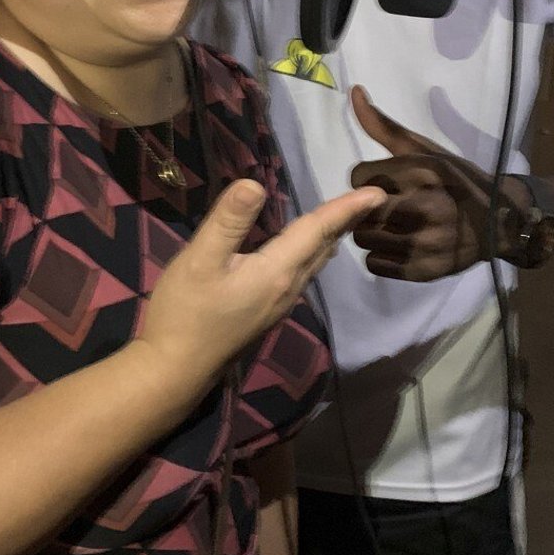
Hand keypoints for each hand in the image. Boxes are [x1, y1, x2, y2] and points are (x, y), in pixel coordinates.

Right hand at [139, 178, 385, 379]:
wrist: (174, 371)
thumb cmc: (184, 313)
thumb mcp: (199, 260)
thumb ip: (228, 221)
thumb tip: (255, 183)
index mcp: (276, 271)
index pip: (319, 230)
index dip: (347, 208)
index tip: (379, 192)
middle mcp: (287, 289)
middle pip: (323, 247)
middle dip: (346, 221)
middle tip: (369, 198)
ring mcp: (278, 305)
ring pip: (315, 264)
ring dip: (331, 238)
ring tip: (345, 217)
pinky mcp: (266, 314)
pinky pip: (302, 275)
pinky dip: (312, 252)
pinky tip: (304, 248)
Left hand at [349, 86, 520, 280]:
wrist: (502, 222)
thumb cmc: (457, 180)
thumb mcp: (426, 149)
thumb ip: (384, 126)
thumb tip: (353, 91)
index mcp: (423, 172)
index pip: (359, 176)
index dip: (368, 178)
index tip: (386, 181)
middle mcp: (423, 207)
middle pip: (359, 209)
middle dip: (367, 206)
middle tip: (387, 205)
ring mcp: (424, 243)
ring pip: (363, 238)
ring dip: (371, 232)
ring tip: (392, 225)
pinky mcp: (423, 271)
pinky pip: (375, 265)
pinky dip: (381, 256)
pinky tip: (400, 245)